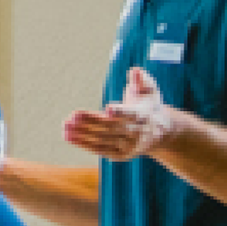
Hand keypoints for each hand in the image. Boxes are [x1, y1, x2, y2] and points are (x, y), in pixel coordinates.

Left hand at [63, 68, 179, 162]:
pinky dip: (84, 144)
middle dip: (91, 122)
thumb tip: (135, 70)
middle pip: (111, 127)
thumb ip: (142, 81)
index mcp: (144, 116)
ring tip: (65, 127)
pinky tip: (69, 137)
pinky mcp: (121, 154)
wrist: (161, 132)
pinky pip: (100, 150)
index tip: (108, 108)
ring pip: (103, 140)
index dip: (120, 112)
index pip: (131, 114)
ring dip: (83, 135)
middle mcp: (137, 133)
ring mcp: (129, 146)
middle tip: (72, 116)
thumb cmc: (149, 106)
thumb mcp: (150, 91)